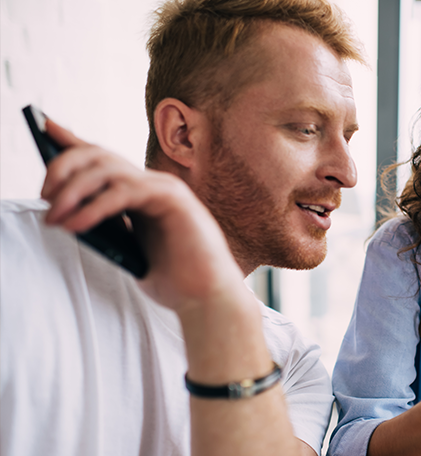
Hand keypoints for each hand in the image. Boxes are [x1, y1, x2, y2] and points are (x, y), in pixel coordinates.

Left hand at [40, 118, 247, 313]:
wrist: (207, 298)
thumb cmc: (174, 278)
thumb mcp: (128, 249)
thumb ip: (107, 227)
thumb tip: (64, 214)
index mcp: (143, 193)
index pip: (103, 158)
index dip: (73, 141)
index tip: (43, 126)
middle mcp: (154, 183)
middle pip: (99, 154)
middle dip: (63, 167)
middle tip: (44, 195)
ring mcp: (165, 188)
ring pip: (108, 169)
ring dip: (73, 190)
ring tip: (53, 215)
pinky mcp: (173, 200)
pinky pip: (124, 192)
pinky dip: (94, 208)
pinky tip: (75, 225)